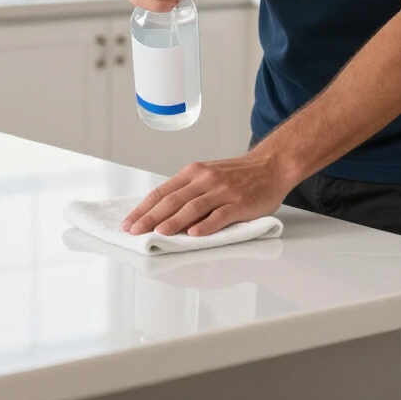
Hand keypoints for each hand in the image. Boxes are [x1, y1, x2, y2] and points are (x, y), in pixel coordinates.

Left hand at [121, 149, 290, 236]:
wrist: (271, 165)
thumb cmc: (238, 174)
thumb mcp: (208, 176)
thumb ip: (188, 192)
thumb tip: (162, 215)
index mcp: (194, 172)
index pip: (162, 191)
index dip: (144, 208)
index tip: (129, 222)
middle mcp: (205, 179)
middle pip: (173, 199)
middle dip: (151, 217)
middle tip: (135, 232)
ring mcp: (222, 190)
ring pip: (193, 207)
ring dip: (174, 221)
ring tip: (159, 233)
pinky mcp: (240, 202)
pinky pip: (220, 215)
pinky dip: (206, 225)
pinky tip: (194, 234)